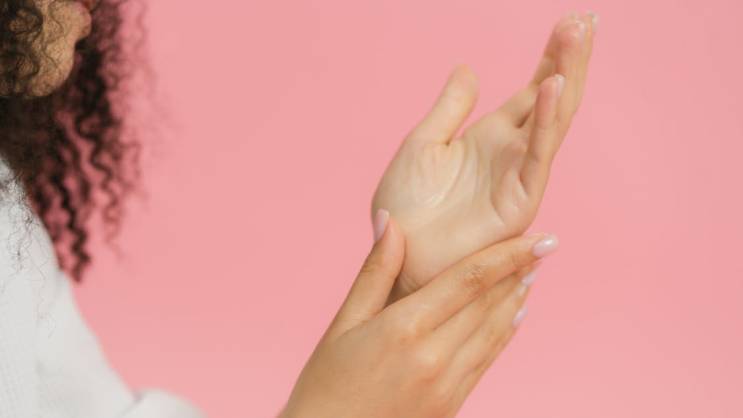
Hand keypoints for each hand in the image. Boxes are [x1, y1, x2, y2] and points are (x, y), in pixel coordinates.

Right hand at [280, 212, 558, 417]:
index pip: (469, 279)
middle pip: (488, 303)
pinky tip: (514, 316)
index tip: (539, 238)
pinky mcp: (451, 404)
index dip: (508, 255)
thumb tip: (390, 220)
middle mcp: (433, 355)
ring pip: (493, 331)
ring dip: (516, 299)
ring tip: (532, 274)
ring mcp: (447, 383)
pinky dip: (504, 333)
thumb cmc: (325, 384)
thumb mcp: (344, 324)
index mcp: (405, 328)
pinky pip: (487, 360)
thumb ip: (375, 271)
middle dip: (518, 271)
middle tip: (543, 246)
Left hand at [372, 13, 595, 298]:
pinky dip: (546, 121)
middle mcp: (512, 154)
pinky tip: (554, 86)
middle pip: (551, 99)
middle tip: (586, 19)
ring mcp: (519, 176)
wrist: (395, 254)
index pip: (531, 91)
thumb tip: (467, 68)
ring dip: (567, 77)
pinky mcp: (519, 202)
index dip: (551, 58)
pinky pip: (537, 156)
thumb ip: (450, 107)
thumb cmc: (405, 207)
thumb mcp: (424, 142)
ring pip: (553, 121)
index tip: (571, 21)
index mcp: (491, 138)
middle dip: (569, 60)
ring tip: (579, 35)